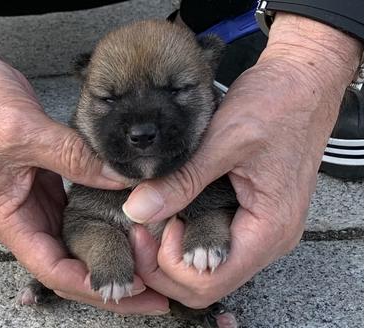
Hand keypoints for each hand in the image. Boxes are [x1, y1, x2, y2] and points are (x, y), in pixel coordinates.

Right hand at [0, 0, 168, 314]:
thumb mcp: (28, 135)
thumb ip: (76, 158)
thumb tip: (120, 176)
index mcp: (9, 217)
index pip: (51, 267)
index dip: (89, 282)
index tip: (126, 288)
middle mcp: (24, 215)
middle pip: (68, 262)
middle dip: (107, 279)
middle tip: (149, 291)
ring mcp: (39, 198)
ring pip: (76, 239)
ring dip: (108, 252)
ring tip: (145, 263)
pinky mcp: (51, 179)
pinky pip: (80, 209)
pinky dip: (104, 219)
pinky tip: (129, 224)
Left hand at [125, 13, 362, 307]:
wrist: (303, 82)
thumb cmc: (276, 104)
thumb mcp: (223, 139)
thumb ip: (182, 179)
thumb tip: (136, 210)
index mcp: (268, 228)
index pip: (210, 281)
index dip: (169, 265)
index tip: (147, 227)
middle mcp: (268, 238)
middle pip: (207, 283)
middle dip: (163, 265)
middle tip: (138, 228)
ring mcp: (262, 227)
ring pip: (209, 266)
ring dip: (172, 253)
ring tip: (149, 218)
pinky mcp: (253, 213)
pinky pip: (215, 241)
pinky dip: (186, 237)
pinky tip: (168, 211)